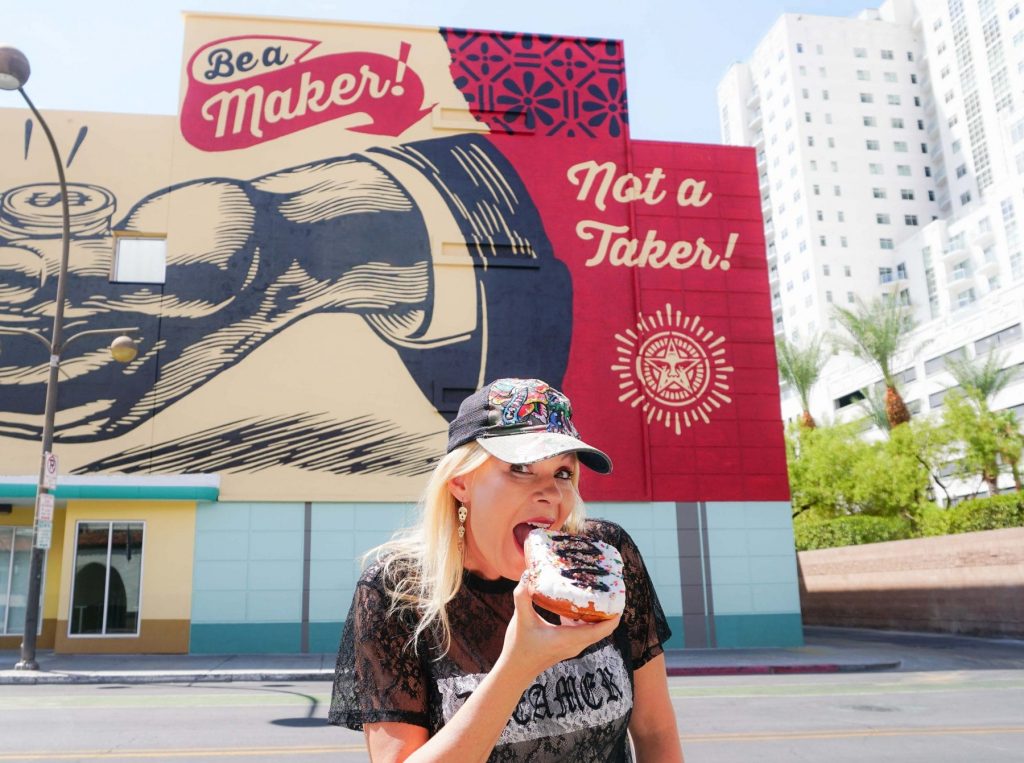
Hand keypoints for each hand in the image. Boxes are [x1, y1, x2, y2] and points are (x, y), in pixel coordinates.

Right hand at [499, 577, 620, 680]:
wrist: (516, 670)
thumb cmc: (519, 647)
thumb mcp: (521, 619)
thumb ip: (523, 596)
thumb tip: (527, 574)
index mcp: (569, 638)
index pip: (603, 629)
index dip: (615, 615)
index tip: (619, 598)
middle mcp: (576, 644)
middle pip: (603, 629)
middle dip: (610, 611)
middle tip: (611, 590)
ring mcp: (573, 647)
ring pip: (595, 631)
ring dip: (599, 615)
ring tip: (597, 594)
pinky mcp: (569, 646)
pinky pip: (586, 632)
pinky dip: (587, 620)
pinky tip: (575, 606)